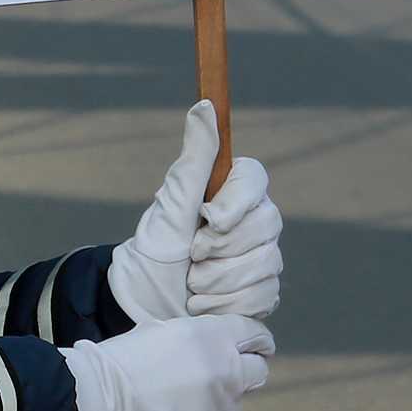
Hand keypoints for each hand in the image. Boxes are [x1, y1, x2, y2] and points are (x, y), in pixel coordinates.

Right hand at [59, 315, 272, 410]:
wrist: (98, 408)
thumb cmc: (118, 361)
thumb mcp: (157, 331)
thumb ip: (192, 341)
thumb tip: (200, 351)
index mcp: (213, 339)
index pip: (256, 336)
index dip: (255, 340)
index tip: (254, 346)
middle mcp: (225, 375)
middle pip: (257, 372)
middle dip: (246, 371)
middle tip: (224, 373)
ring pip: (229, 408)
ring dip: (214, 403)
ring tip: (179, 401)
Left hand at [108, 102, 284, 324]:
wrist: (144, 302)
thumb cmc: (155, 249)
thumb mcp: (172, 203)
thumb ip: (195, 157)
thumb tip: (206, 106)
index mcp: (233, 191)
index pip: (257, 181)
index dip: (236, 204)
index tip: (206, 219)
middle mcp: (255, 221)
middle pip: (267, 226)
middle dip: (222, 250)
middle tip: (191, 257)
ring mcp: (264, 257)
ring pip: (266, 265)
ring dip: (219, 281)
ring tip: (192, 283)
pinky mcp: (263, 292)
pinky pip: (264, 296)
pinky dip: (227, 305)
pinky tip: (205, 304)